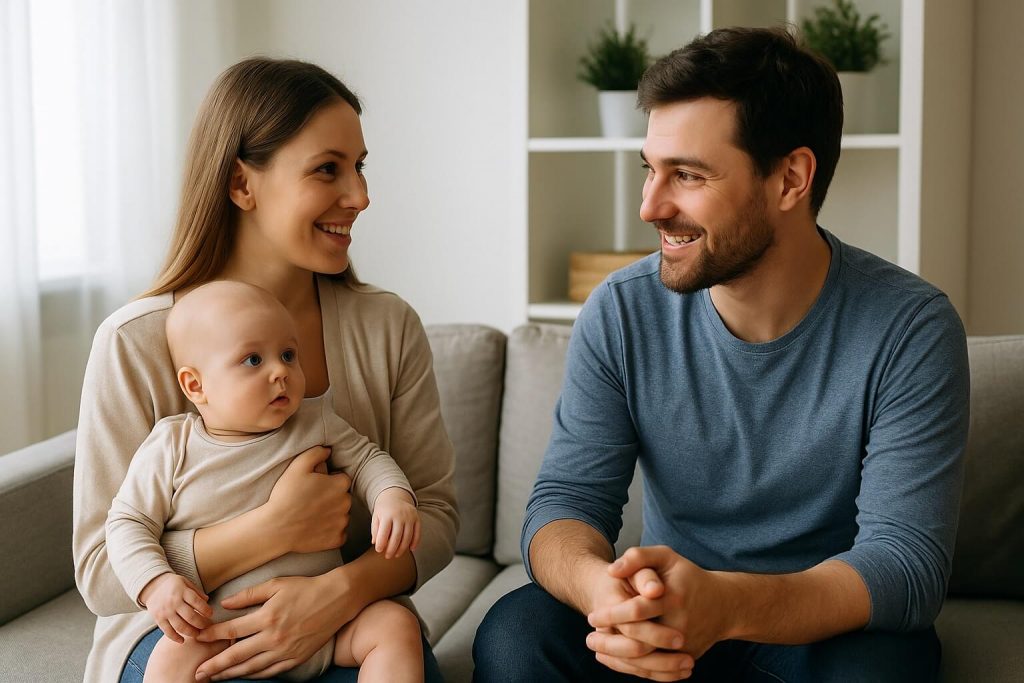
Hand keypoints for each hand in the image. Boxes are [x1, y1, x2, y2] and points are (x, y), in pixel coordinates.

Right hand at [138, 573, 212, 642]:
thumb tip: (207, 601)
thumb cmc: (174, 585)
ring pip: (180, 626)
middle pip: (190, 616)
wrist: (153, 586)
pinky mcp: (158, 619)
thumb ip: (197, 592)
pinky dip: (175, 637)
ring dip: (190, 632)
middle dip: (201, 623)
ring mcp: (165, 611)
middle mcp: (173, 602)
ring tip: (197, 634)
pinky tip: (182, 640)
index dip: (206, 610)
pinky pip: (167, 631)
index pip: (197, 602)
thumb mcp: (186, 583)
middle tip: (207, 627)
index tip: (210, 614)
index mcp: (182, 591)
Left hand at [195, 571, 358, 680]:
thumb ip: (249, 595)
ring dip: (230, 674)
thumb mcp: (276, 584)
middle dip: (214, 665)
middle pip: (237, 655)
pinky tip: (243, 675)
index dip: (213, 635)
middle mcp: (274, 637)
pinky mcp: (296, 658)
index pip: (232, 630)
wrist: (337, 599)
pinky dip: (253, 675)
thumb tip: (224, 604)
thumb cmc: (306, 588)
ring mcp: (285, 651)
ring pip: (251, 668)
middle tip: (198, 673)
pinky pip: (269, 672)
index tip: (198, 638)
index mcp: (267, 617)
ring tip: (215, 678)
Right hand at [267, 445, 350, 553]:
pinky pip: (339, 533)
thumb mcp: (298, 466)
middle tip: (312, 500)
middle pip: (344, 497)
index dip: (329, 481)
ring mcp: (342, 523)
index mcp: (340, 485)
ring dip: (332, 514)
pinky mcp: (337, 539)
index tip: (315, 486)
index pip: (342, 479)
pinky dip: (330, 531)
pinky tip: (315, 527)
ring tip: (312, 514)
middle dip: (332, 497)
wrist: (276, 528)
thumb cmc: (286, 495)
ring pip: (342, 515)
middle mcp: (346, 504)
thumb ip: (316, 453)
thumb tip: (328, 450)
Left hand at [371, 488, 419, 558]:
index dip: (381, 543)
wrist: (394, 496)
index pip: (384, 532)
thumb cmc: (383, 510)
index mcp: (387, 515)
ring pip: (408, 536)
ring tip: (397, 555)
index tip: (379, 551)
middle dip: (392, 549)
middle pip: (397, 536)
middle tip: (388, 556)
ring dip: (403, 548)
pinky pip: (417, 532)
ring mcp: (410, 516)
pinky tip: (411, 549)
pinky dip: (415, 542)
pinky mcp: (417, 518)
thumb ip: (375, 530)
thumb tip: (375, 543)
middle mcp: (400, 515)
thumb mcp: (376, 517)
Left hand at [587, 546, 733, 678]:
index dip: (612, 614)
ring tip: (597, 651)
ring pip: (647, 662)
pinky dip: (635, 668)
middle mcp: (681, 625)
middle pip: (641, 642)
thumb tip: (612, 570)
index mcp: (674, 598)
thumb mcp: (666, 557)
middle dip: (611, 643)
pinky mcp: (687, 658)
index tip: (592, 616)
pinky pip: (658, 670)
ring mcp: (686, 646)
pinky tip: (615, 661)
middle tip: (590, 638)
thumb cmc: (687, 577)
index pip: (637, 610)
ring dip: (619, 660)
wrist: (723, 605)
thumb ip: (638, 557)